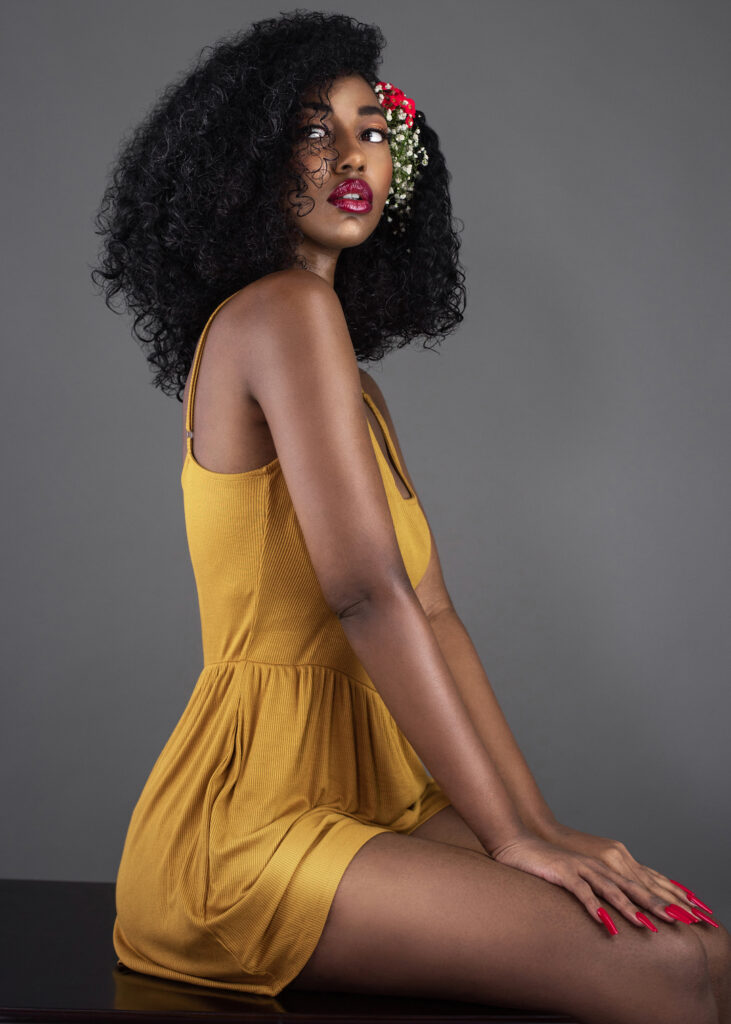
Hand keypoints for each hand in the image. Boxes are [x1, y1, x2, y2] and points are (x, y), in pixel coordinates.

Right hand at [539, 821, 702, 919]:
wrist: (516, 843)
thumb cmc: (545, 862)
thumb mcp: (575, 874)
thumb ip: (593, 886)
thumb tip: (610, 907)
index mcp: (602, 865)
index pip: (635, 882)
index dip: (657, 897)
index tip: (678, 913)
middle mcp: (596, 864)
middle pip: (629, 885)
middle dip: (653, 903)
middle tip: (674, 920)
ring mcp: (579, 866)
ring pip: (609, 888)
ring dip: (627, 907)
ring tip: (643, 924)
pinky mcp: (562, 871)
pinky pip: (581, 890)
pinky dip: (593, 905)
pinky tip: (601, 920)